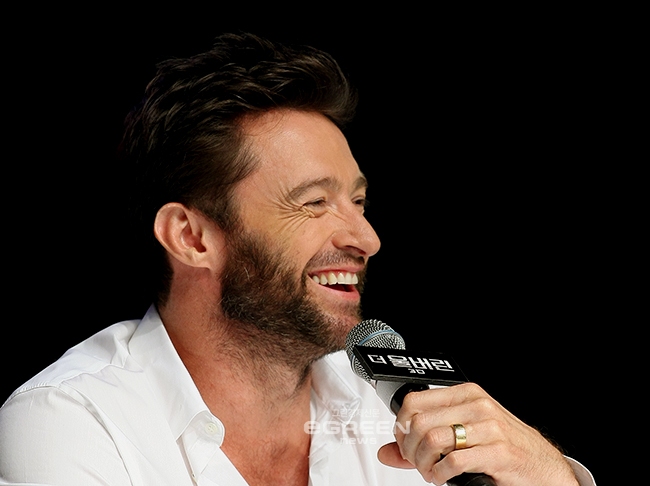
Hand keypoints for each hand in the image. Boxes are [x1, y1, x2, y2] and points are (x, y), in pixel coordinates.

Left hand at [377, 382, 578, 485]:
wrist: (544, 467)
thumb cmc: (505, 447)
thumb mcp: (464, 435)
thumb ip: (423, 441)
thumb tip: (386, 451)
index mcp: (466, 394)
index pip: (414, 401)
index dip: (400, 427)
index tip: (403, 444)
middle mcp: (476, 405)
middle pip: (419, 422)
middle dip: (410, 449)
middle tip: (416, 463)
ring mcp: (488, 426)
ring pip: (433, 439)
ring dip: (423, 463)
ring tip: (430, 472)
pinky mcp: (498, 451)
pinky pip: (454, 461)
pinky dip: (440, 474)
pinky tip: (443, 477)